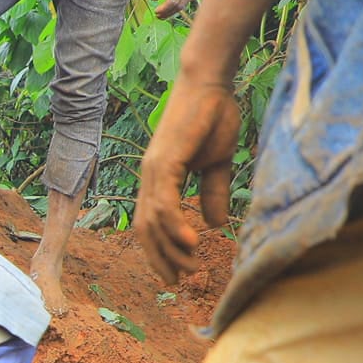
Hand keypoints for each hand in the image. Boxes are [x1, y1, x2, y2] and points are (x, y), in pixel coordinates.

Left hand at [133, 77, 240, 283]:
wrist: (211, 83)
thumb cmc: (213, 117)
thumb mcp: (216, 164)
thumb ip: (212, 193)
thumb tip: (214, 223)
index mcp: (158, 180)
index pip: (150, 225)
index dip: (160, 251)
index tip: (176, 274)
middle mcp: (149, 178)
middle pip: (146, 230)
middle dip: (163, 258)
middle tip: (184, 279)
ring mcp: (153, 170)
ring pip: (154, 221)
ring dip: (172, 248)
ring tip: (192, 266)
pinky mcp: (164, 161)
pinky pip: (164, 201)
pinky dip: (174, 224)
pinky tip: (191, 241)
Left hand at [151, 0, 199, 18]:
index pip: (173, 0)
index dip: (164, 9)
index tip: (155, 11)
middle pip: (180, 5)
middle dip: (168, 12)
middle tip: (157, 16)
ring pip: (185, 3)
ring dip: (174, 10)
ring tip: (163, 13)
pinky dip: (179, 4)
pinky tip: (171, 5)